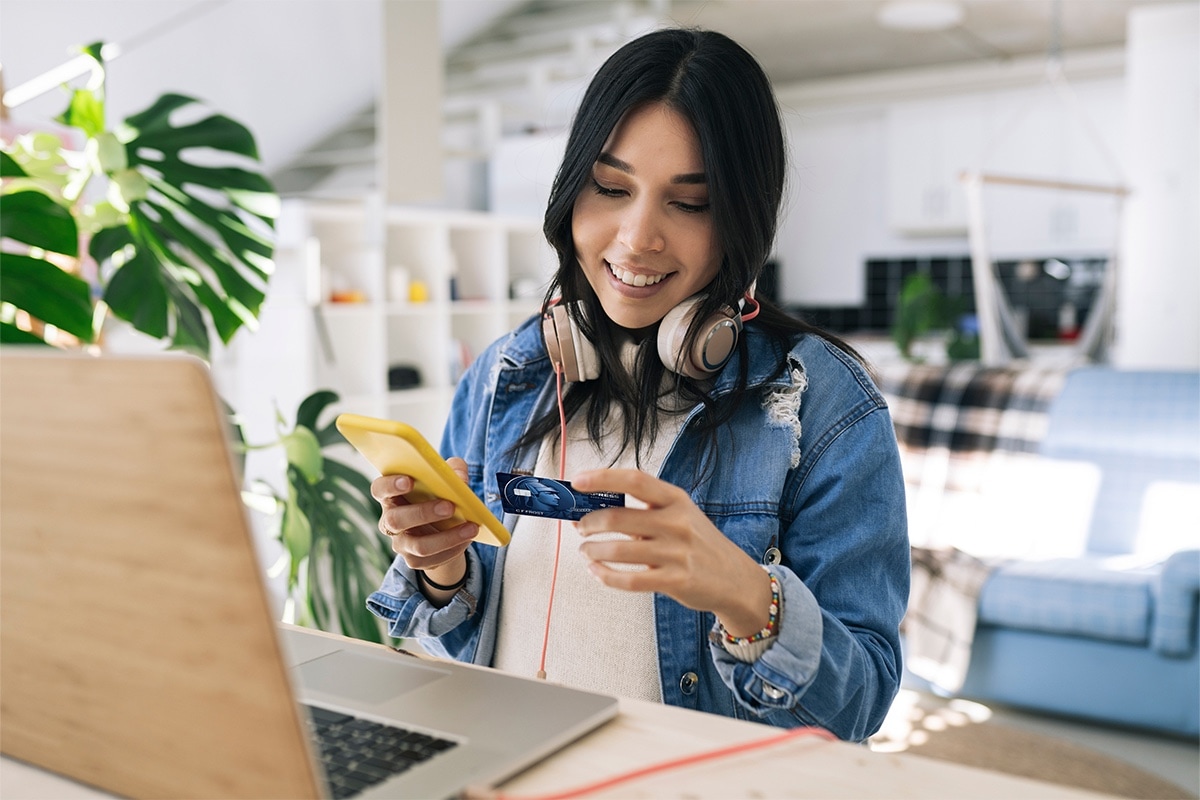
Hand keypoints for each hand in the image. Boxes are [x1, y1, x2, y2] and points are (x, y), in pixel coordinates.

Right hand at [370, 457, 476, 587]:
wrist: (445, 529)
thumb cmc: (441, 495)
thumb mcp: (448, 478)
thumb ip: (454, 469)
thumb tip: (460, 477)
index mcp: (391, 495)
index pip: (379, 489)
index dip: (390, 485)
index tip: (409, 481)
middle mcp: (390, 520)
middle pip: (396, 519)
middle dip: (423, 513)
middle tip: (449, 506)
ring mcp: (400, 543)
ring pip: (418, 545)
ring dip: (446, 537)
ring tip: (470, 527)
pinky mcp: (413, 560)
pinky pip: (432, 559)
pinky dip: (453, 549)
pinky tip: (467, 539)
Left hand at [572, 469, 772, 637]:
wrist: (735, 580)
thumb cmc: (698, 544)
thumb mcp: (680, 517)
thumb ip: (644, 512)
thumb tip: (593, 510)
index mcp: (676, 499)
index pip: (634, 479)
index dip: (601, 478)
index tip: (577, 482)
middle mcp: (677, 522)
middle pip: (618, 517)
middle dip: (589, 522)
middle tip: (580, 527)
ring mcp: (677, 553)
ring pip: (618, 551)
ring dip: (592, 551)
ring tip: (586, 551)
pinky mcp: (675, 581)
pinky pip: (629, 579)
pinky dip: (605, 575)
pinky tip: (596, 571)